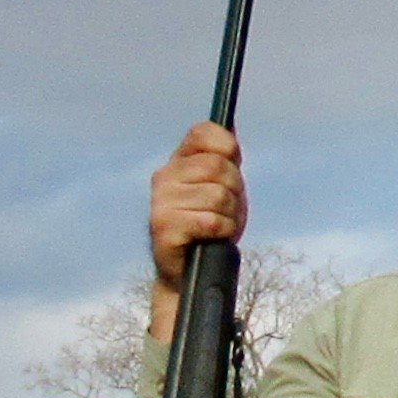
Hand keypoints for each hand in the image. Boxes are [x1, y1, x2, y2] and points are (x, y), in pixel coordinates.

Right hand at [149, 120, 246, 305]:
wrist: (191, 271)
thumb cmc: (210, 226)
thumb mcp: (223, 187)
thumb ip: (225, 160)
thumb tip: (230, 126)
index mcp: (179, 161)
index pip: (203, 133)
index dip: (227, 147)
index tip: (233, 164)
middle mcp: (165, 177)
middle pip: (218, 167)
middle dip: (235, 190)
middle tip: (227, 208)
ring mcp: (161, 202)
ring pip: (218, 196)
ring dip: (230, 215)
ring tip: (219, 225)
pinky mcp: (164, 227)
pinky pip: (211, 221)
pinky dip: (222, 230)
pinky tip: (212, 236)